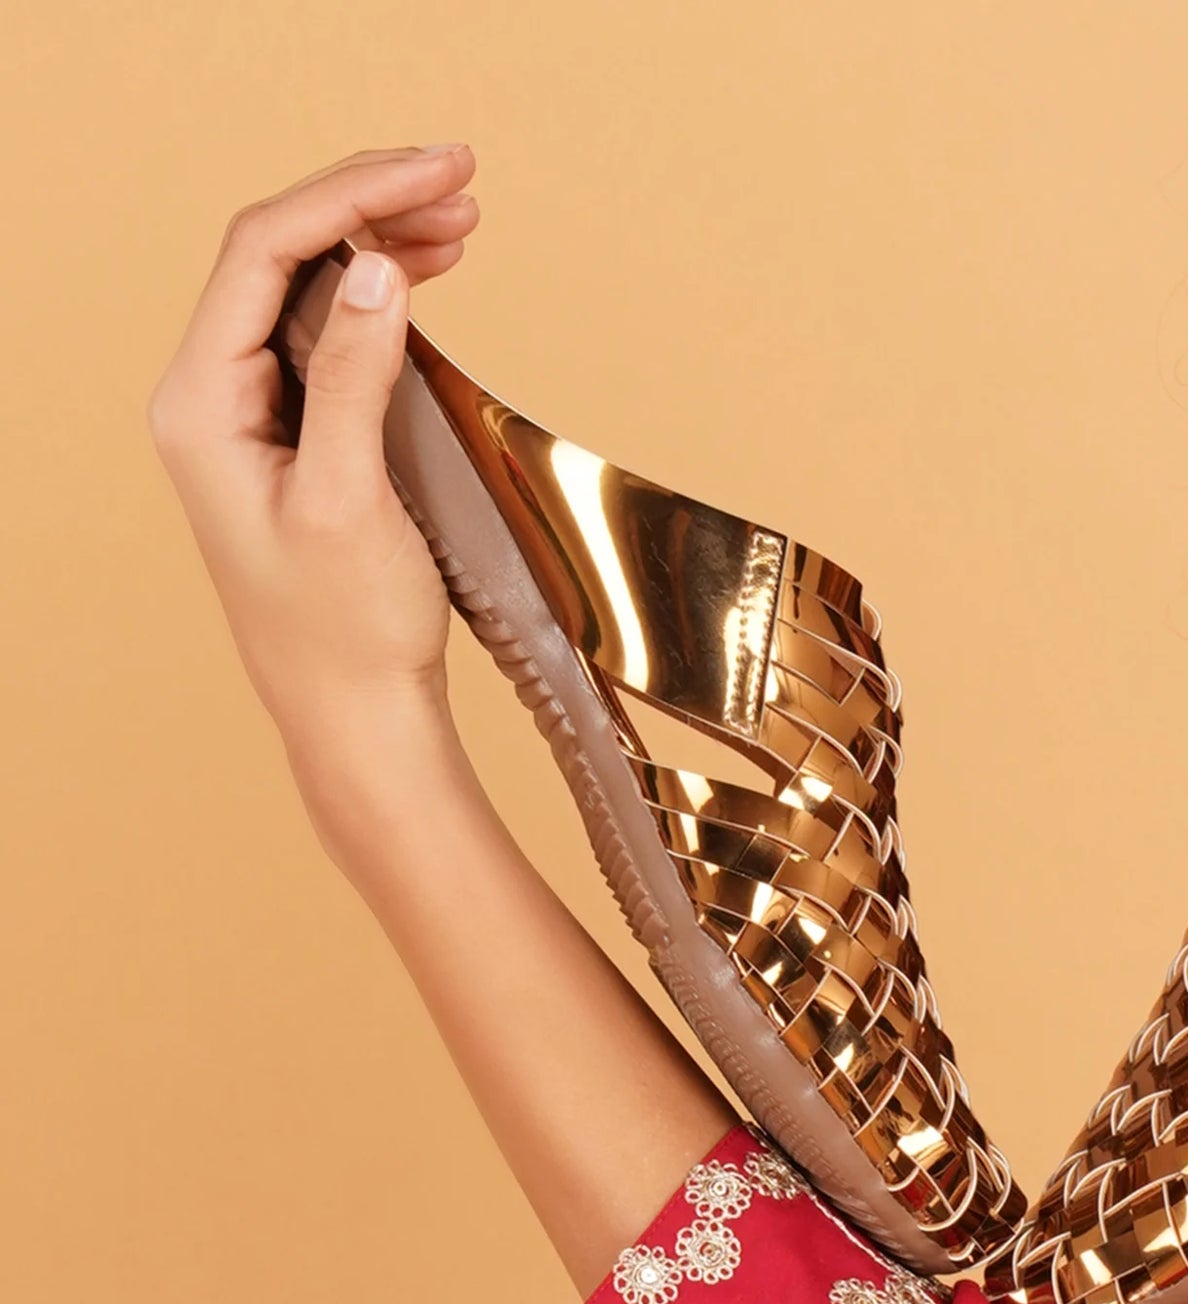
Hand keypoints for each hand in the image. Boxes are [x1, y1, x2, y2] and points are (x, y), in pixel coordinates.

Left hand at [147, 145, 481, 743]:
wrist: (354, 716)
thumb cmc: (345, 631)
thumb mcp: (351, 500)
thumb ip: (353, 378)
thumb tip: (373, 269)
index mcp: (198, 405)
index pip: (264, 252)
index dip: (350, 196)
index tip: (437, 174)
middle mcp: (208, 396)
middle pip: (279, 254)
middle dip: (368, 204)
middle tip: (460, 179)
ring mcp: (247, 415)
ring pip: (303, 289)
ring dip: (378, 244)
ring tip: (458, 220)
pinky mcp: (289, 438)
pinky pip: (323, 338)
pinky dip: (377, 299)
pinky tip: (423, 279)